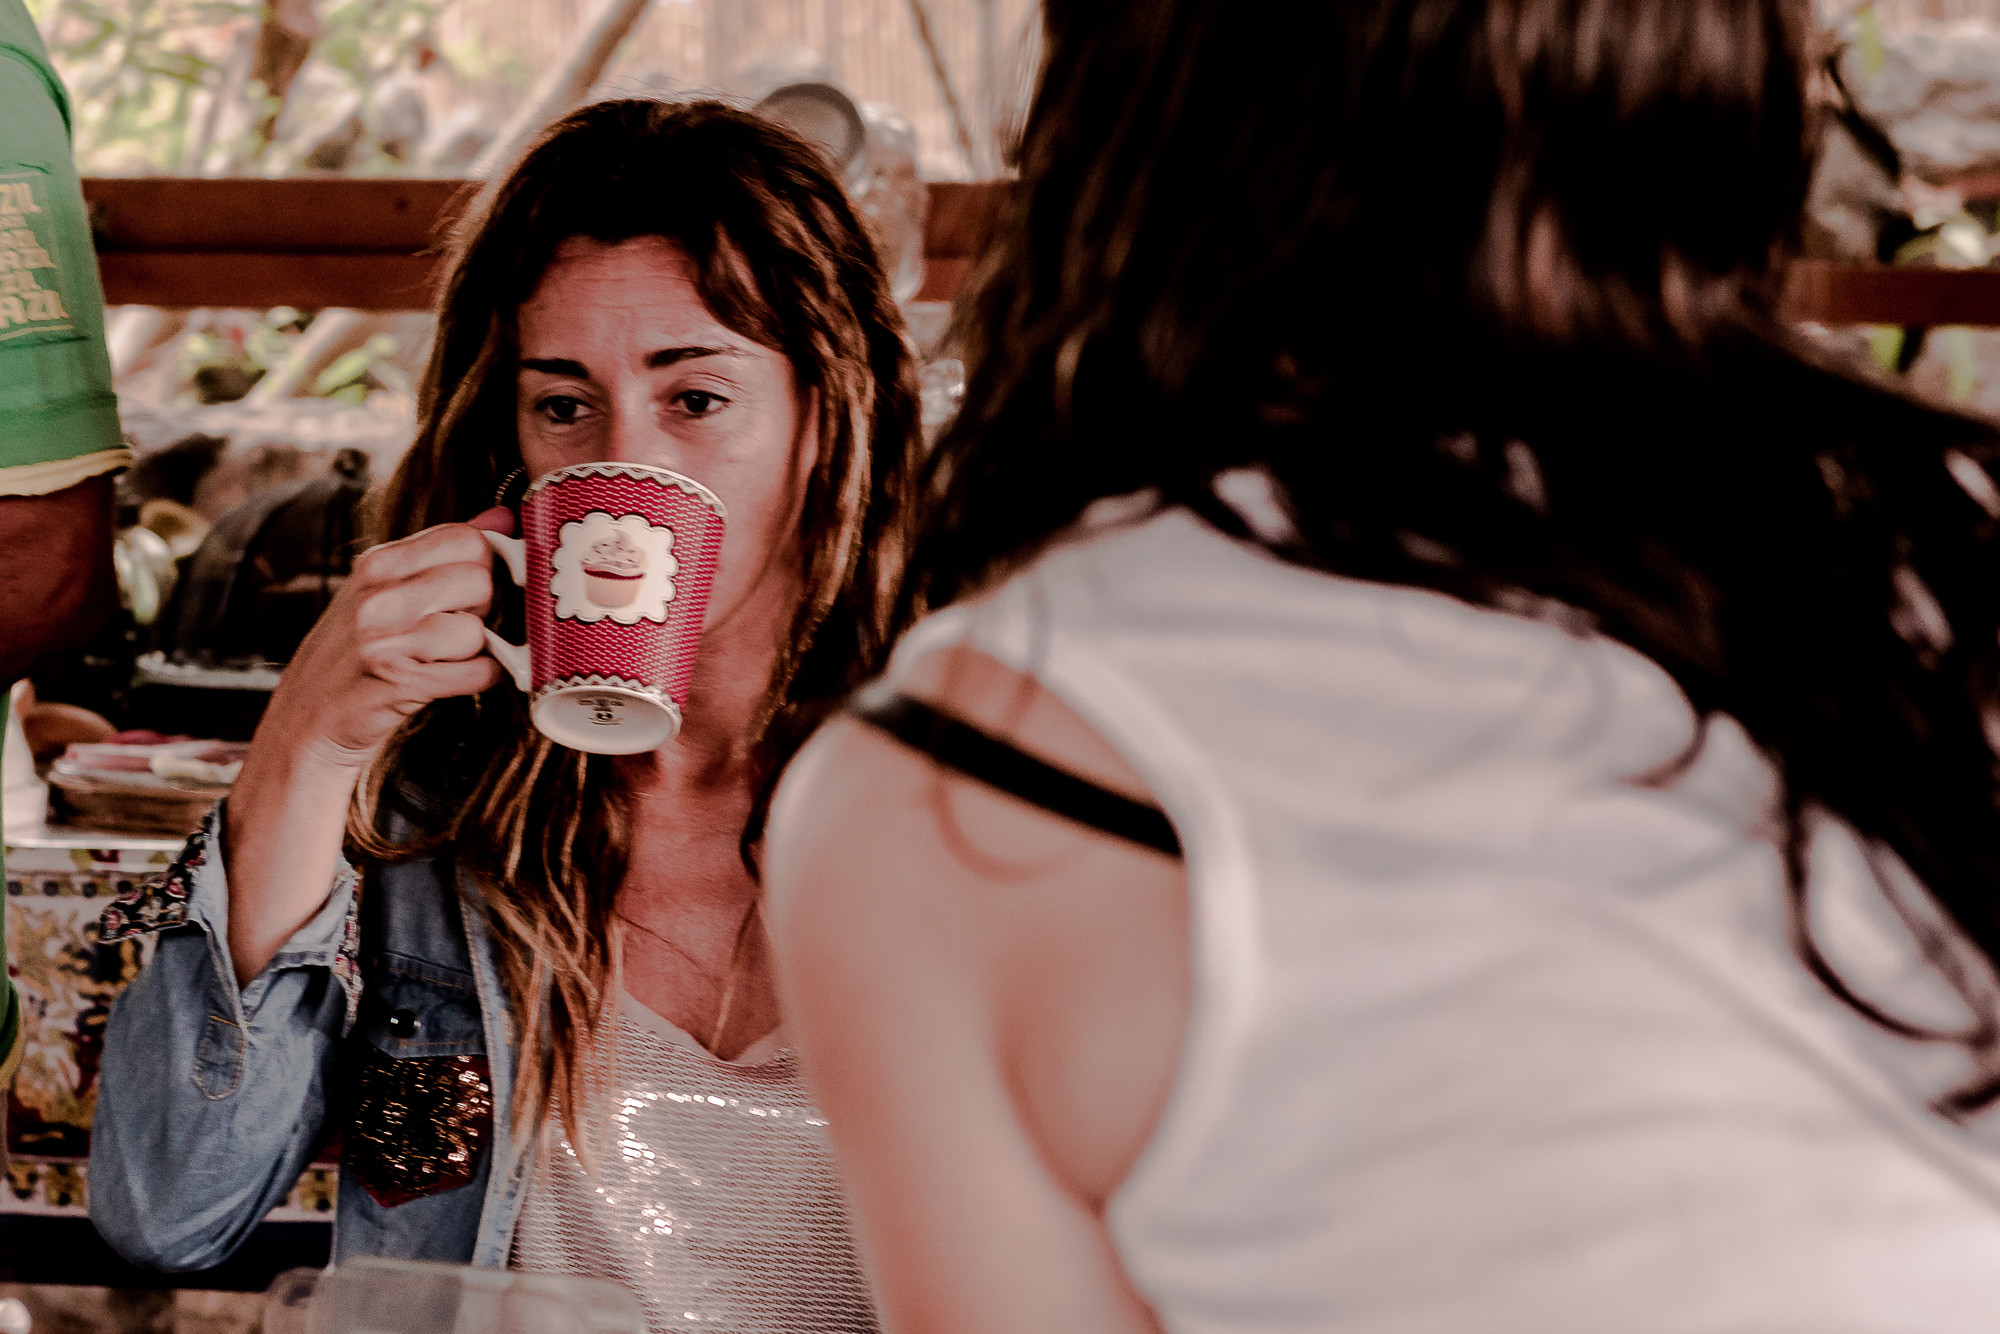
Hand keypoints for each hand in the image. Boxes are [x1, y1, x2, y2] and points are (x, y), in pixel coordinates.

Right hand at [258, 506, 516, 771]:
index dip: (485, 564)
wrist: (306, 720)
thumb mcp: (388, 590)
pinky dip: (481, 678)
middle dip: (481, 609)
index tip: (473, 587)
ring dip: (475, 651)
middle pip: (480, 581)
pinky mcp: (399, 682)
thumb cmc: (356, 653)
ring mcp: (384, 639)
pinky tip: (453, 679)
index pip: (467, 538)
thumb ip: (445, 552)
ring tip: (440, 659)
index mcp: (378, 564)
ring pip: (477, 630)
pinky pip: (478, 672)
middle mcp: (377, 596)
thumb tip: (502, 518)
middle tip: (452, 628)